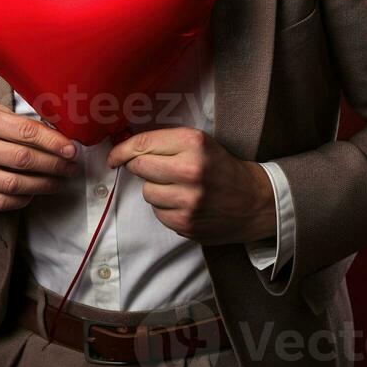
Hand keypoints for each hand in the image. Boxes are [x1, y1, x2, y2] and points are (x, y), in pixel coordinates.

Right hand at [0, 102, 79, 211]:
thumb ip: (15, 119)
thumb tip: (52, 131)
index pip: (26, 132)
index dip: (53, 142)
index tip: (71, 149)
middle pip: (24, 160)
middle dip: (54, 165)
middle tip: (71, 167)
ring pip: (16, 184)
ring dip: (44, 185)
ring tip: (59, 181)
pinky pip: (2, 202)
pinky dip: (23, 199)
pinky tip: (34, 192)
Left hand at [107, 127, 275, 244]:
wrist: (253, 200)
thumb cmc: (221, 167)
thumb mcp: (199, 142)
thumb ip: (165, 142)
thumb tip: (125, 149)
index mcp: (192, 143)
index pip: (142, 144)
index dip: (121, 150)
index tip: (113, 156)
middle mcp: (190, 170)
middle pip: (139, 167)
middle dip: (139, 167)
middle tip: (151, 168)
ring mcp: (188, 200)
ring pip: (147, 193)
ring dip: (155, 189)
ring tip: (176, 187)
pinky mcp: (186, 223)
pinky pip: (158, 213)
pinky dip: (165, 208)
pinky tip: (183, 203)